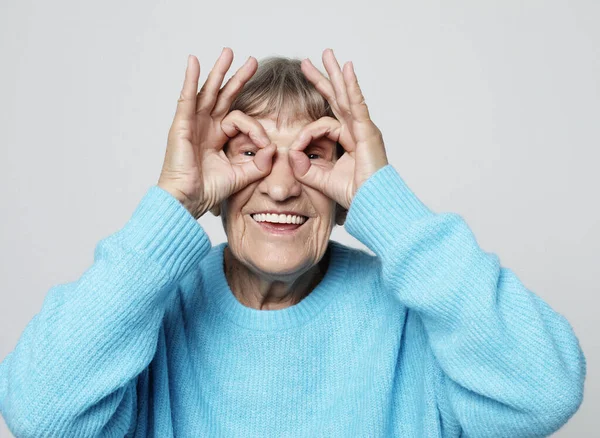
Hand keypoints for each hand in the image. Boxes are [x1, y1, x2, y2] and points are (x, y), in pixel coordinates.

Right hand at [158, 49, 276, 218]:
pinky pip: (187, 97)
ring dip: (218, 71)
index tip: (266, 144)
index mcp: (217, 137)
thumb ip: (259, 163)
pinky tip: (194, 61)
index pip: (240, 119)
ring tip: (228, 53)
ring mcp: (192, 124)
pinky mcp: (181, 125)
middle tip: (251, 61)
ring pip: (207, 91)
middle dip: (237, 78)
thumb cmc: (207, 191)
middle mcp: (205, 127)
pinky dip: (190, 79)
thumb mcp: (241, 175)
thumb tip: (274, 148)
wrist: (187, 201)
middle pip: (223, 96)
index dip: (256, 128)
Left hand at [288, 49, 387, 209]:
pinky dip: (352, 86)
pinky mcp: (368, 131)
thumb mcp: (321, 180)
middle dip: (325, 79)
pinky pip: (357, 104)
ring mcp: (364, 129)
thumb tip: (291, 153)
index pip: (324, 123)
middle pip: (338, 99)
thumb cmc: (355, 195)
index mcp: (348, 140)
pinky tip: (346, 70)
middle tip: (312, 60)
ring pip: (347, 96)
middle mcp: (357, 131)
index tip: (295, 148)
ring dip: (336, 74)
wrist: (372, 204)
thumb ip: (305, 168)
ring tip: (328, 55)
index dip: (306, 131)